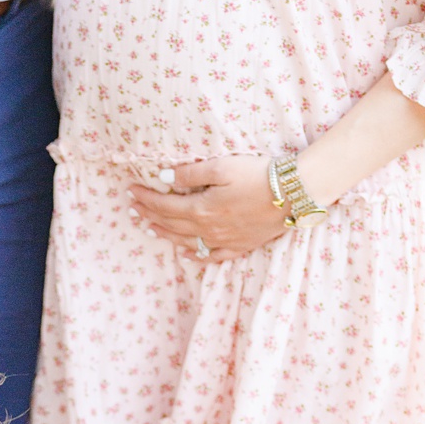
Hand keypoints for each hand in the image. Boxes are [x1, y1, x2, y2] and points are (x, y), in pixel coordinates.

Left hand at [128, 157, 288, 262]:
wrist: (294, 194)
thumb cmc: (258, 175)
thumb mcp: (221, 167)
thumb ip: (190, 174)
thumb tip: (164, 179)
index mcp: (202, 209)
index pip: (164, 205)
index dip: (145, 198)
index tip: (131, 191)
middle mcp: (210, 230)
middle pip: (172, 225)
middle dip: (149, 216)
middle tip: (132, 210)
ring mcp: (225, 241)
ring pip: (188, 242)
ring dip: (166, 236)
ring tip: (150, 229)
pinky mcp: (241, 246)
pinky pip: (213, 257)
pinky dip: (196, 256)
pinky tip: (186, 254)